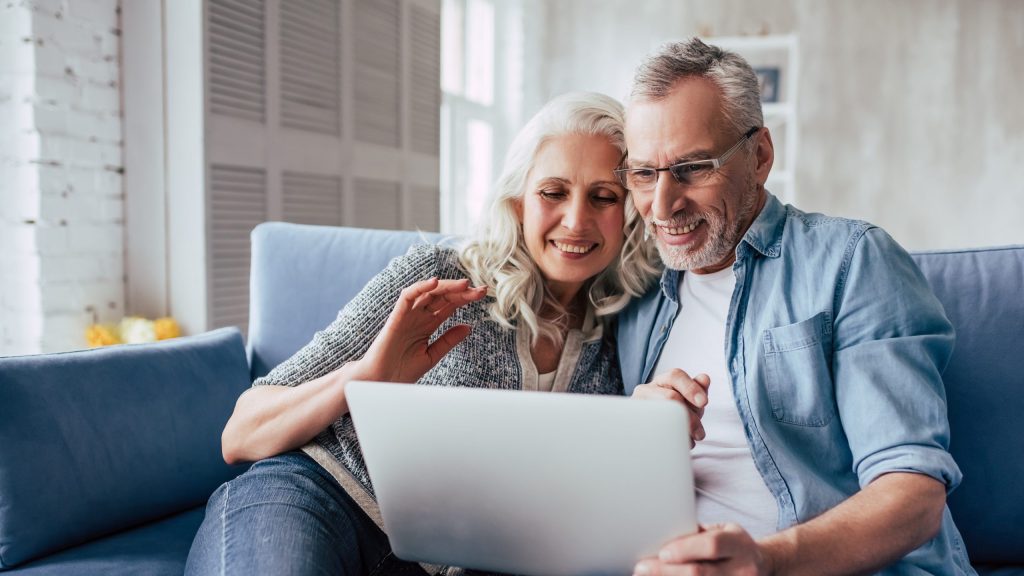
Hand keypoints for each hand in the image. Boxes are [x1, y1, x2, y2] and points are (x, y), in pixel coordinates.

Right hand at [351, 277, 486, 382]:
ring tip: (465, 284)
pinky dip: (420, 287)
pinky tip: (435, 283)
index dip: (466, 298)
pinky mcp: (396, 317)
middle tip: (482, 289)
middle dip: (462, 291)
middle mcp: (418, 316)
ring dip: (447, 286)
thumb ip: (448, 340)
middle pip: (443, 296)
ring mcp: (407, 315)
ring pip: (428, 293)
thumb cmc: (401, 370)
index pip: (449, 305)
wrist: (380, 382)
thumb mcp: (432, 355)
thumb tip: (468, 326)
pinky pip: (407, 297)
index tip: (483, 295)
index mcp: (428, 324)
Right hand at [631, 369, 709, 446]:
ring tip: (691, 440)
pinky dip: (671, 440)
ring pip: (661, 416)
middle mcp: (646, 390)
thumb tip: (705, 379)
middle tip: (699, 433)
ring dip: (681, 431)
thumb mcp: (687, 399)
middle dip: (690, 417)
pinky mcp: (635, 423)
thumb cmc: (673, 410)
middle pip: (670, 397)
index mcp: (662, 381)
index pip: (675, 376)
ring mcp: (638, 406)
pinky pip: (653, 432)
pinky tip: (678, 443)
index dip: (691, 388)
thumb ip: (697, 388)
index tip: (704, 402)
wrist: (649, 429)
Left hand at [634, 524, 769, 575]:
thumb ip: (697, 534)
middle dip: (667, 571)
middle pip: (700, 573)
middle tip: (641, 568)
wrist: (763, 567)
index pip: (712, 546)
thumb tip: (661, 535)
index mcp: (739, 545)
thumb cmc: (733, 546)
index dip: (685, 549)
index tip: (662, 552)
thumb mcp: (723, 531)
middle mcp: (742, 569)